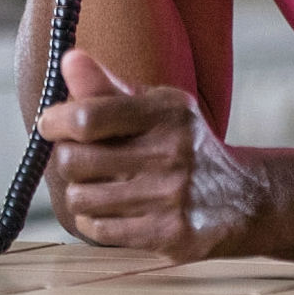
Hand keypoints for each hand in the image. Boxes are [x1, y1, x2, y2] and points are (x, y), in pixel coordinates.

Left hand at [36, 50, 267, 261]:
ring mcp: (171, 197)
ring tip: (96, 184)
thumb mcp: (157, 106)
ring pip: (81, 198)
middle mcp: (170, 152)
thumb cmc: (185, 144)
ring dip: (79, 191)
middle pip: (75, 159)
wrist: (244, 198)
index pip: (89, 116)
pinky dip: (93, 220)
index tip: (50, 123)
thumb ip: (108, 87)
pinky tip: (109, 209)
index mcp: (165, 111)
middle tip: (75, 155)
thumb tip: (67, 59)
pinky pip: (99, 230)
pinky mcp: (169, 235)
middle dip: (65, 157)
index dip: (56, 120)